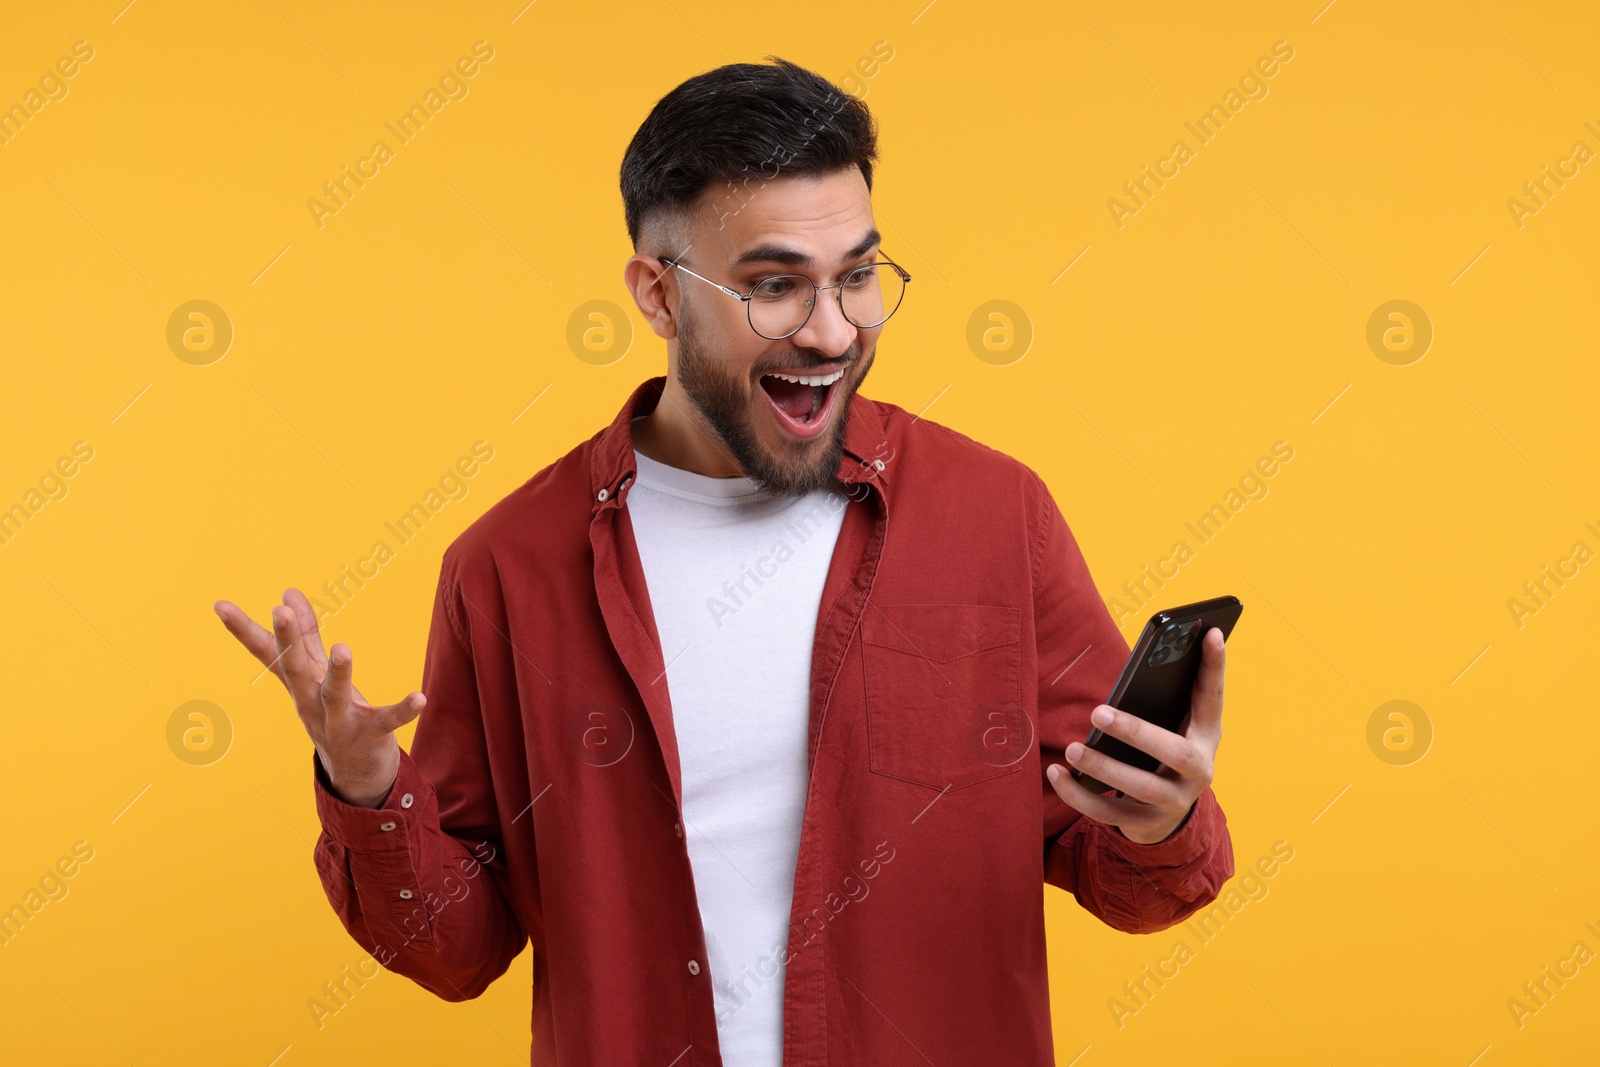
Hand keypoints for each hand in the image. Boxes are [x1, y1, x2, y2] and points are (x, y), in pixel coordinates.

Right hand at [213, 588, 425, 807]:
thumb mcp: (316, 674)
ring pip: (334, 697)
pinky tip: (418, 698)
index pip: (267, 653)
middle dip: (288, 641)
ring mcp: (338, 722)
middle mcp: (311, 703)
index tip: (220, 604)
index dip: (244, 629)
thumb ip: (305, 634)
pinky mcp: (369, 736)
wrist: (353, 772)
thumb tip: (288, 592)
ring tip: (343, 649)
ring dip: (339, 673)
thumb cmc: (333, 712)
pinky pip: (386, 722)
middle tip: (280, 612)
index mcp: (299, 683)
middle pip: (295, 669)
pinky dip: (402, 711)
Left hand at [1046, 626, 1224, 843]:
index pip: (1213, 698)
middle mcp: (1198, 771)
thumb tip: (1149, 659)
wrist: (1167, 817)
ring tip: (1072, 748)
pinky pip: (1108, 812)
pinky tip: (1056, 773)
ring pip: (1140, 787)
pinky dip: (1078, 793)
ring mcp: (1174, 801)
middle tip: (1097, 713)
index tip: (1212, 633)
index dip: (1215, 667)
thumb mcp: (1173, 729)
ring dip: (1103, 767)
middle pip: (1175, 753)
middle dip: (1136, 732)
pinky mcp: (1146, 824)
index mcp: (1205, 737)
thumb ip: (1162, 702)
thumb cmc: (1163, 756)